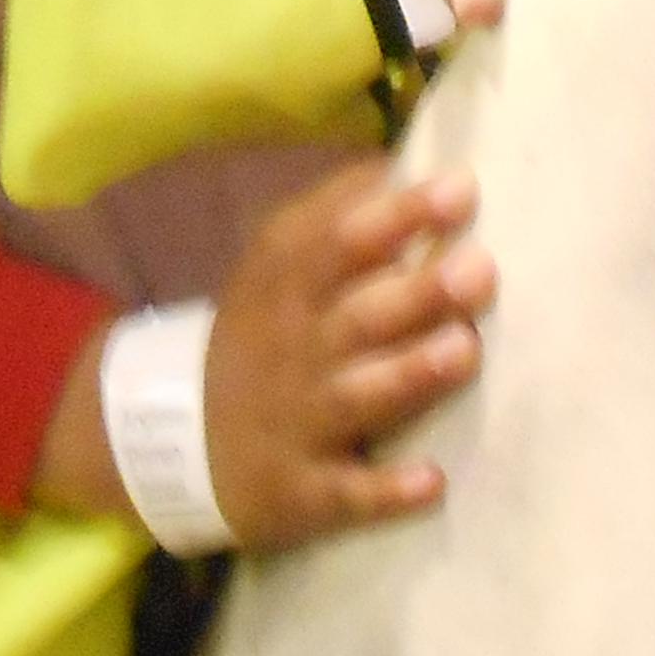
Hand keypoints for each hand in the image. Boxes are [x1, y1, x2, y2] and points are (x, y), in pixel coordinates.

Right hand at [207, 157, 490, 543]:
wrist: (175, 440)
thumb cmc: (261, 338)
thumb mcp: (273, 266)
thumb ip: (332, 215)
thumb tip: (395, 163)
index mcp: (289, 288)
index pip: (342, 242)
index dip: (399, 215)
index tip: (461, 190)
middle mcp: (295, 351)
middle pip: (359, 316)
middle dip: (418, 293)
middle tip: (479, 269)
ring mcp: (298, 423)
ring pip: (359, 397)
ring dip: (410, 375)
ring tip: (464, 350)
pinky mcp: (302, 491)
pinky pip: (345, 492)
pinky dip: (384, 491)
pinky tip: (431, 483)